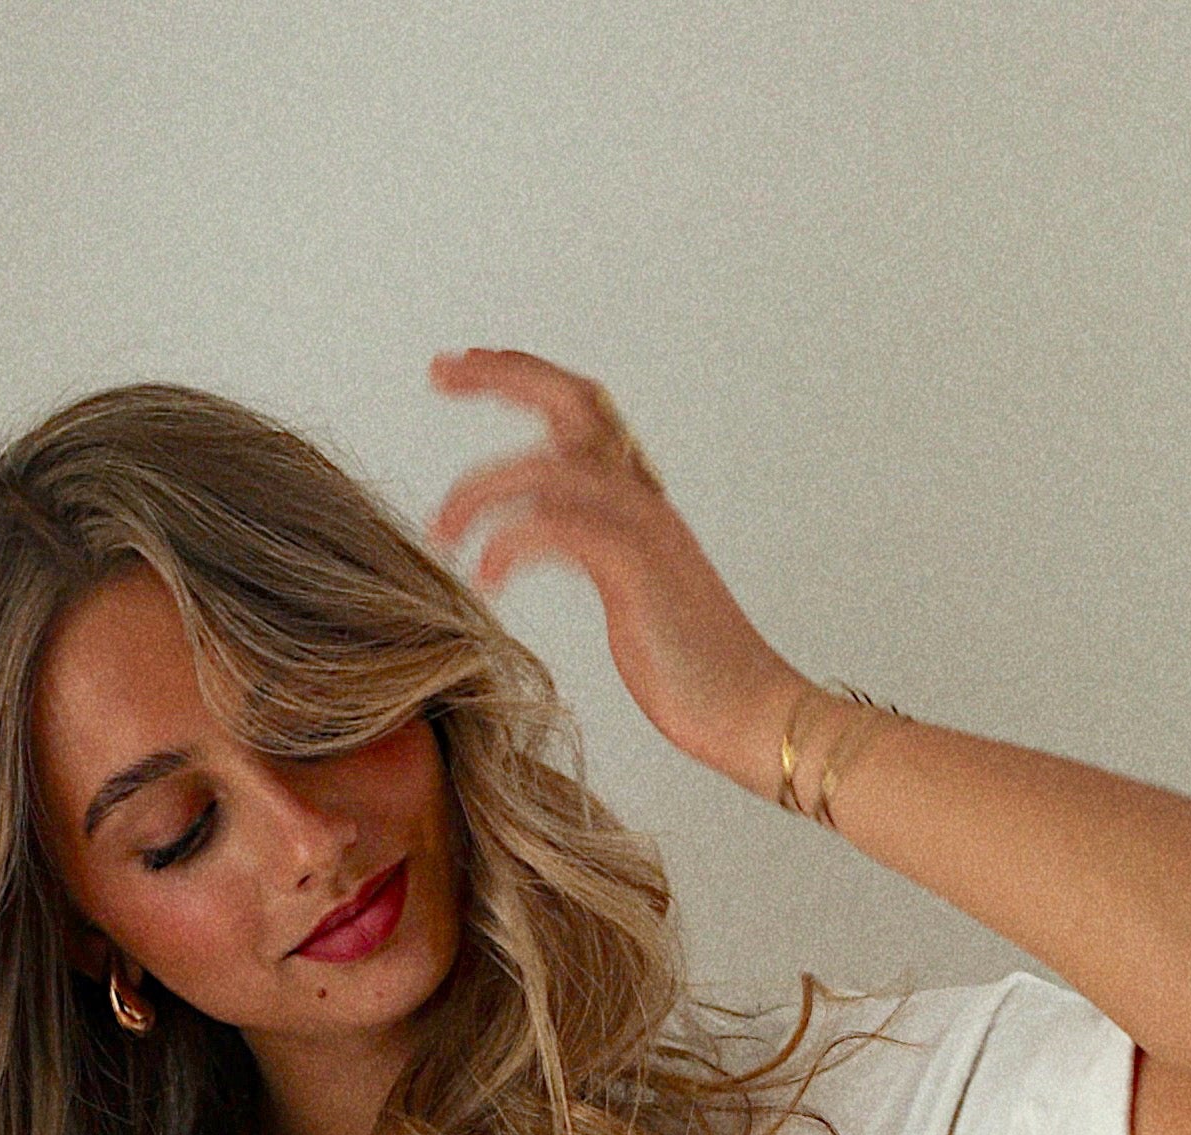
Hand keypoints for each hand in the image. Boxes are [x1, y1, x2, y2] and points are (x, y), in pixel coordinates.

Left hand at [425, 353, 797, 796]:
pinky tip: (487, 578)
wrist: (750, 710)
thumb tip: (542, 535)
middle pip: (569, 399)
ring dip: (479, 491)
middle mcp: (641, 495)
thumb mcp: (630, 588)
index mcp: (638, 496)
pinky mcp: (634, 565)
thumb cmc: (691, 668)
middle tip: (440, 372)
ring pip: (544, 467)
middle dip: (501, 375)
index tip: (459, 368)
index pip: (578, 406)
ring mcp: (641, 525)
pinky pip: (553, 526)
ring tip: (441, 531)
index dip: (519, 374)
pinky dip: (508, 543)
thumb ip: (591, 546)